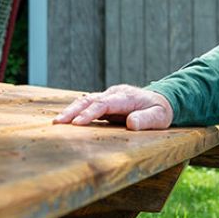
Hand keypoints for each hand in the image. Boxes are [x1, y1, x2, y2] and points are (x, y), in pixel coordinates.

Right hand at [52, 84, 173, 130]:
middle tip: (58, 122)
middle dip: (73, 111)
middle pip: (90, 100)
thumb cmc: (160, 111)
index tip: (77, 123)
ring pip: (85, 101)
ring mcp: (108, 97)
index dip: (90, 113)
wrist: (161, 101)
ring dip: (71, 111)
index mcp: (126, 97)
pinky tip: (64, 120)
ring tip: (56, 122)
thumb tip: (131, 123)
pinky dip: (75, 112)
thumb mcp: (160, 117)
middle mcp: (114, 94)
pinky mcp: (105, 102)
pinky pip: (88, 106)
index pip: (104, 104)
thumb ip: (146, 120)